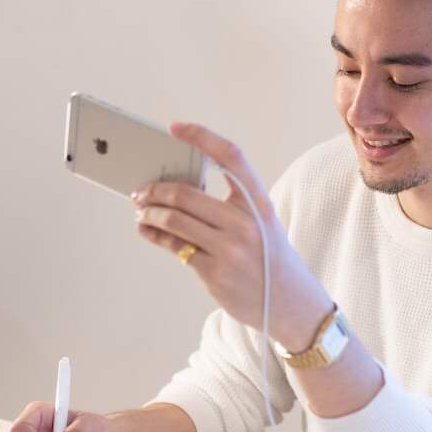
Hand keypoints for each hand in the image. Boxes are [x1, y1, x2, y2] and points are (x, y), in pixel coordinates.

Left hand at [131, 122, 333, 350]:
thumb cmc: (269, 257)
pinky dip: (154, 235)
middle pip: (187, 194)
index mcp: (259, 203)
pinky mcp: (215, 273)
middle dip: (156, 190)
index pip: (231, 157)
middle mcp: (246, 223)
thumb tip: (180, 189)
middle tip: (140, 191)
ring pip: (174, 220)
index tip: (176, 128)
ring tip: (141, 211)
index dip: (202, 137)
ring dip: (150, 213)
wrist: (290, 303)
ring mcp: (230, 249)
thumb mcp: (261, 223)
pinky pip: (175, 247)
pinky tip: (146, 230)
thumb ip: (230, 204)